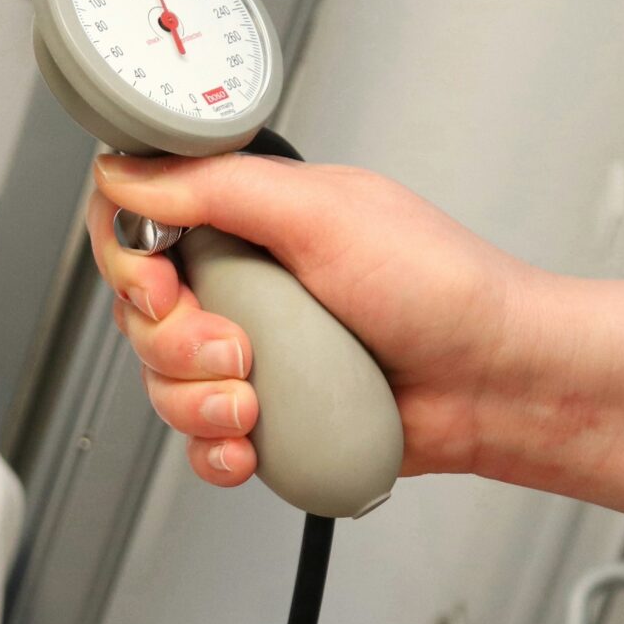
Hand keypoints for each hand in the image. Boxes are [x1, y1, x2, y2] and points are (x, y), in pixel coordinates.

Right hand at [88, 154, 541, 486]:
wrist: (496, 384)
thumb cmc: (443, 289)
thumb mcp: (324, 213)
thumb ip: (218, 188)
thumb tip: (127, 173)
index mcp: (252, 217)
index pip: (142, 223)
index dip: (130, 260)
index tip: (161, 286)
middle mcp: (246, 282)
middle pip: (141, 314)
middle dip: (175, 343)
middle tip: (236, 348)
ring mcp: (256, 351)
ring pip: (163, 383)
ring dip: (196, 402)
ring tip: (257, 401)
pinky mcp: (271, 413)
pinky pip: (201, 440)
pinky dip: (216, 450)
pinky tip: (252, 445)